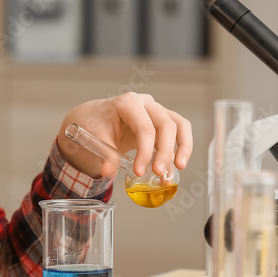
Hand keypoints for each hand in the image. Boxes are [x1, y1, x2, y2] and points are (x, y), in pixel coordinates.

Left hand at [56, 92, 192, 178]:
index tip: (139, 171)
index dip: (145, 151)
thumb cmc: (95, 121)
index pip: (145, 127)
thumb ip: (104, 153)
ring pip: (180, 125)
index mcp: (128, 103)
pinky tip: (174, 168)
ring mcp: (156, 111)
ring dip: (183, 147)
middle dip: (165, 152)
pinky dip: (180, 150)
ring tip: (179, 168)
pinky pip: (178, 133)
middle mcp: (146, 103)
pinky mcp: (161, 122)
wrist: (95, 116)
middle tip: (158, 173)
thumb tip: (108, 171)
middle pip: (166, 125)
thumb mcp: (94, 135)